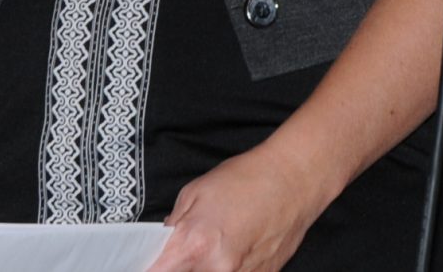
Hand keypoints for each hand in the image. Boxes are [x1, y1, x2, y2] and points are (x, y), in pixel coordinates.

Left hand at [148, 143, 329, 271]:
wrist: (294, 180)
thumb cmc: (247, 180)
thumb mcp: (194, 193)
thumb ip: (173, 227)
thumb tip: (162, 248)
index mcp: (195, 245)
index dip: (150, 268)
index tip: (148, 264)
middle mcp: (218, 270)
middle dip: (181, 265)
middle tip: (190, 247)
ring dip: (206, 266)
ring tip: (219, 242)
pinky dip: (229, 266)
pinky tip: (238, 245)